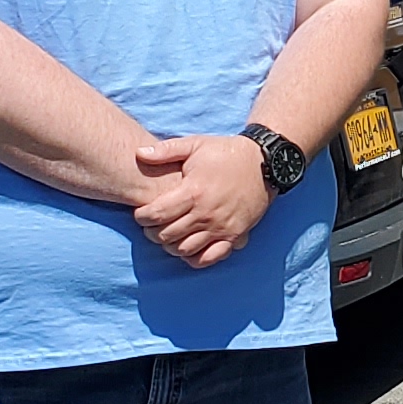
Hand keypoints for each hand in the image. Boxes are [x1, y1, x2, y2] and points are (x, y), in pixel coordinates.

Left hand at [131, 131, 272, 267]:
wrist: (264, 163)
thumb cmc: (225, 153)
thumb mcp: (195, 145)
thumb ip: (165, 150)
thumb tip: (138, 153)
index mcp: (193, 192)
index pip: (157, 215)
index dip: (142, 217)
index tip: (140, 214)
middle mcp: (206, 214)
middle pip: (167, 235)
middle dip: (152, 233)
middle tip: (150, 226)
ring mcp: (221, 227)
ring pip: (185, 249)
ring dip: (170, 246)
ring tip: (167, 235)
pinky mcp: (234, 236)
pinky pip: (210, 258)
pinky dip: (195, 258)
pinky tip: (188, 248)